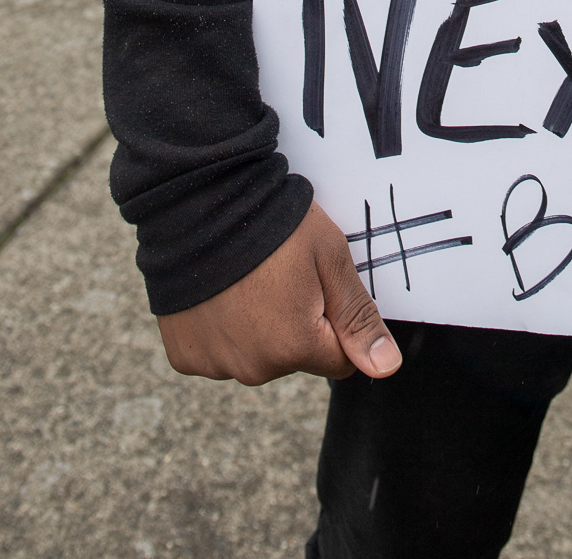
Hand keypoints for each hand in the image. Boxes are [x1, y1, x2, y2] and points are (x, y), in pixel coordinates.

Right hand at [157, 202, 402, 386]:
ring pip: (255, 357)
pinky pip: (217, 352)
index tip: (317, 285)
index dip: (335, 321)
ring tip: (245, 278)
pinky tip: (218, 292)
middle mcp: (253, 369)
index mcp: (295, 347)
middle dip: (295, 326)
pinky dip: (220, 329)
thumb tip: (386, 367)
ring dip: (256, 328)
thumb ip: (358, 318)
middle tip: (279, 274)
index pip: (339, 360)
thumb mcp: (329, 258)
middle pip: (294, 359)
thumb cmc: (273, 225)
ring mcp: (214, 364)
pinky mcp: (184, 355)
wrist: (200, 203)